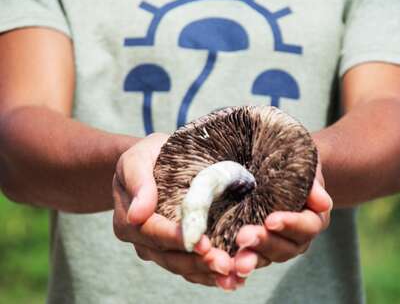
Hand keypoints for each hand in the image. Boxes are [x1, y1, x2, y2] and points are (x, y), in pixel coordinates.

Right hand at [112, 133, 234, 288]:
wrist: (153, 162)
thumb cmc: (147, 156)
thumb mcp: (137, 159)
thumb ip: (137, 182)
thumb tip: (136, 216)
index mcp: (129, 220)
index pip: (153, 234)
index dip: (178, 240)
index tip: (204, 244)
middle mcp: (141, 240)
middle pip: (169, 257)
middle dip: (198, 263)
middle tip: (227, 265)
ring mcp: (157, 249)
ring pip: (181, 267)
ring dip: (207, 273)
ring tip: (234, 276)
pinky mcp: (173, 251)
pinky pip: (189, 267)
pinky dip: (208, 274)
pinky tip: (232, 278)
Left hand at [233, 162, 332, 277]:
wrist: (276, 169)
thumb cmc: (292, 164)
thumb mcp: (305, 167)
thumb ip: (313, 183)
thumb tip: (323, 203)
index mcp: (313, 218)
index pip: (306, 226)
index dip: (290, 224)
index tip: (270, 220)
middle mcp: (298, 238)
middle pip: (286, 247)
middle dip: (264, 243)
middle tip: (243, 237)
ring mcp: (277, 246)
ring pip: (267, 258)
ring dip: (251, 258)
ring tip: (235, 261)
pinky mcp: (257, 250)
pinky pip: (249, 260)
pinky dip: (237, 266)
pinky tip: (226, 270)